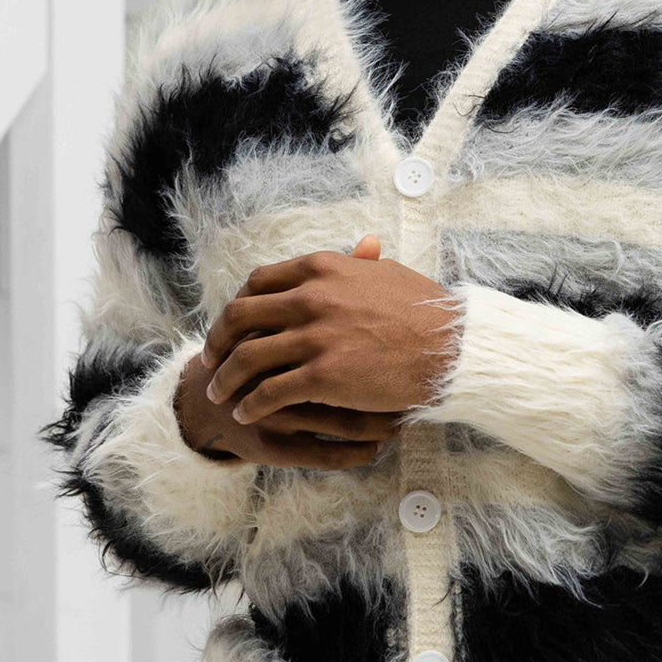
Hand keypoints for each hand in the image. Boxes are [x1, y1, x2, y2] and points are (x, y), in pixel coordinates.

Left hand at [199, 240, 458, 427]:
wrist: (451, 346)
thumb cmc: (426, 312)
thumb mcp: (389, 273)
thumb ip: (363, 263)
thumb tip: (363, 246)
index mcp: (322, 269)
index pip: (259, 283)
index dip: (238, 305)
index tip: (233, 325)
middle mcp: (310, 298)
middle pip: (241, 316)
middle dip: (218, 341)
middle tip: (210, 361)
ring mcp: (314, 337)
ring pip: (248, 358)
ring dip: (225, 378)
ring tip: (218, 395)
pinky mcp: (323, 375)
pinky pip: (270, 391)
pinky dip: (252, 404)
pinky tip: (246, 414)